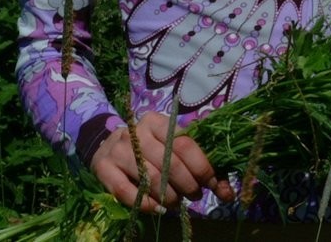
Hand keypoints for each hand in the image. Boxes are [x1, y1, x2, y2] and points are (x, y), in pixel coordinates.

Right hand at [89, 112, 233, 212]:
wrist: (107, 147)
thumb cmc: (149, 149)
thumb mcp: (172, 148)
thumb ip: (200, 166)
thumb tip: (228, 194)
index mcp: (157, 121)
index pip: (185, 144)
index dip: (202, 168)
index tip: (211, 184)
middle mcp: (136, 132)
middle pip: (170, 163)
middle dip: (188, 185)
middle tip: (194, 195)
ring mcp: (118, 149)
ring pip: (150, 178)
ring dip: (170, 196)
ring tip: (177, 202)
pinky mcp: (103, 168)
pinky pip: (127, 192)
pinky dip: (146, 204)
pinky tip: (158, 208)